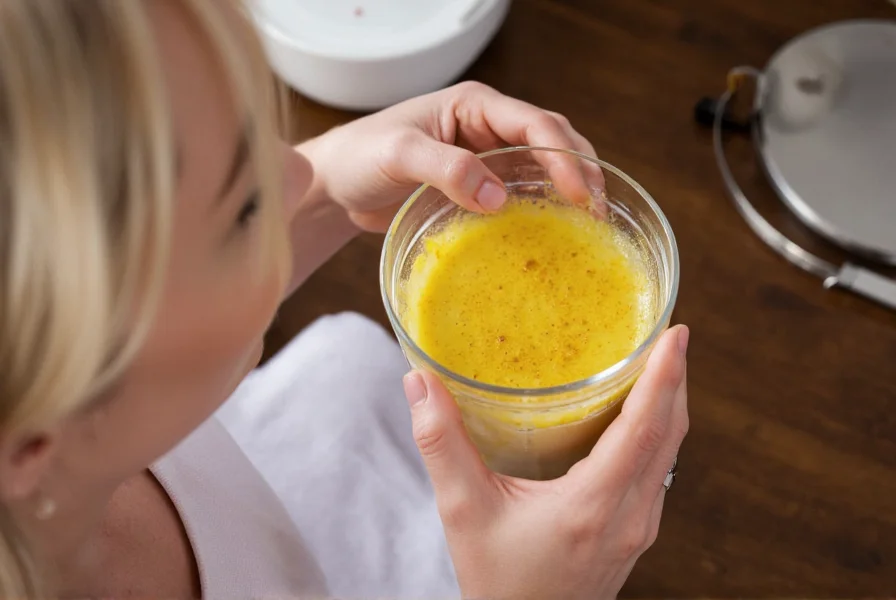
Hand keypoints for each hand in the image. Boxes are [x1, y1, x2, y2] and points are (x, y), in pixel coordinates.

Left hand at [303, 81, 604, 231]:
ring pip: (542, 167)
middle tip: (599, 212)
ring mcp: (485, 157)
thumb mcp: (400, 155)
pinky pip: (520, 193)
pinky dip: (542, 209)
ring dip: (569, 190)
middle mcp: (487, 127)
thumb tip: (496, 197)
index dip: (564, 157)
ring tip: (591, 223)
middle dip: (580, 171)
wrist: (337, 183)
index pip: (534, 124)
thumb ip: (446, 169)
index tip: (580, 194)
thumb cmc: (361, 156)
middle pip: (552, 140)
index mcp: (474, 105)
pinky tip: (555, 232)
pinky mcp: (478, 186)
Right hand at [401, 326, 689, 599]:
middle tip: (672, 333)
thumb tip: (419, 383)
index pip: (645, 431)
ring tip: (663, 362)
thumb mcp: (463, 511)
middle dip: (676, 379)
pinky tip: (643, 414)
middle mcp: (631, 516)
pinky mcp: (637, 532)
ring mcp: (640, 527)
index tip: (676, 335)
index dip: (664, 378)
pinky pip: (662, 470)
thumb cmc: (497, 582)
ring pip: (671, 453)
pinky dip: (660, 431)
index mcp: (593, 506)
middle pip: (670, 434)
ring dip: (672, 404)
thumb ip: (441, 445)